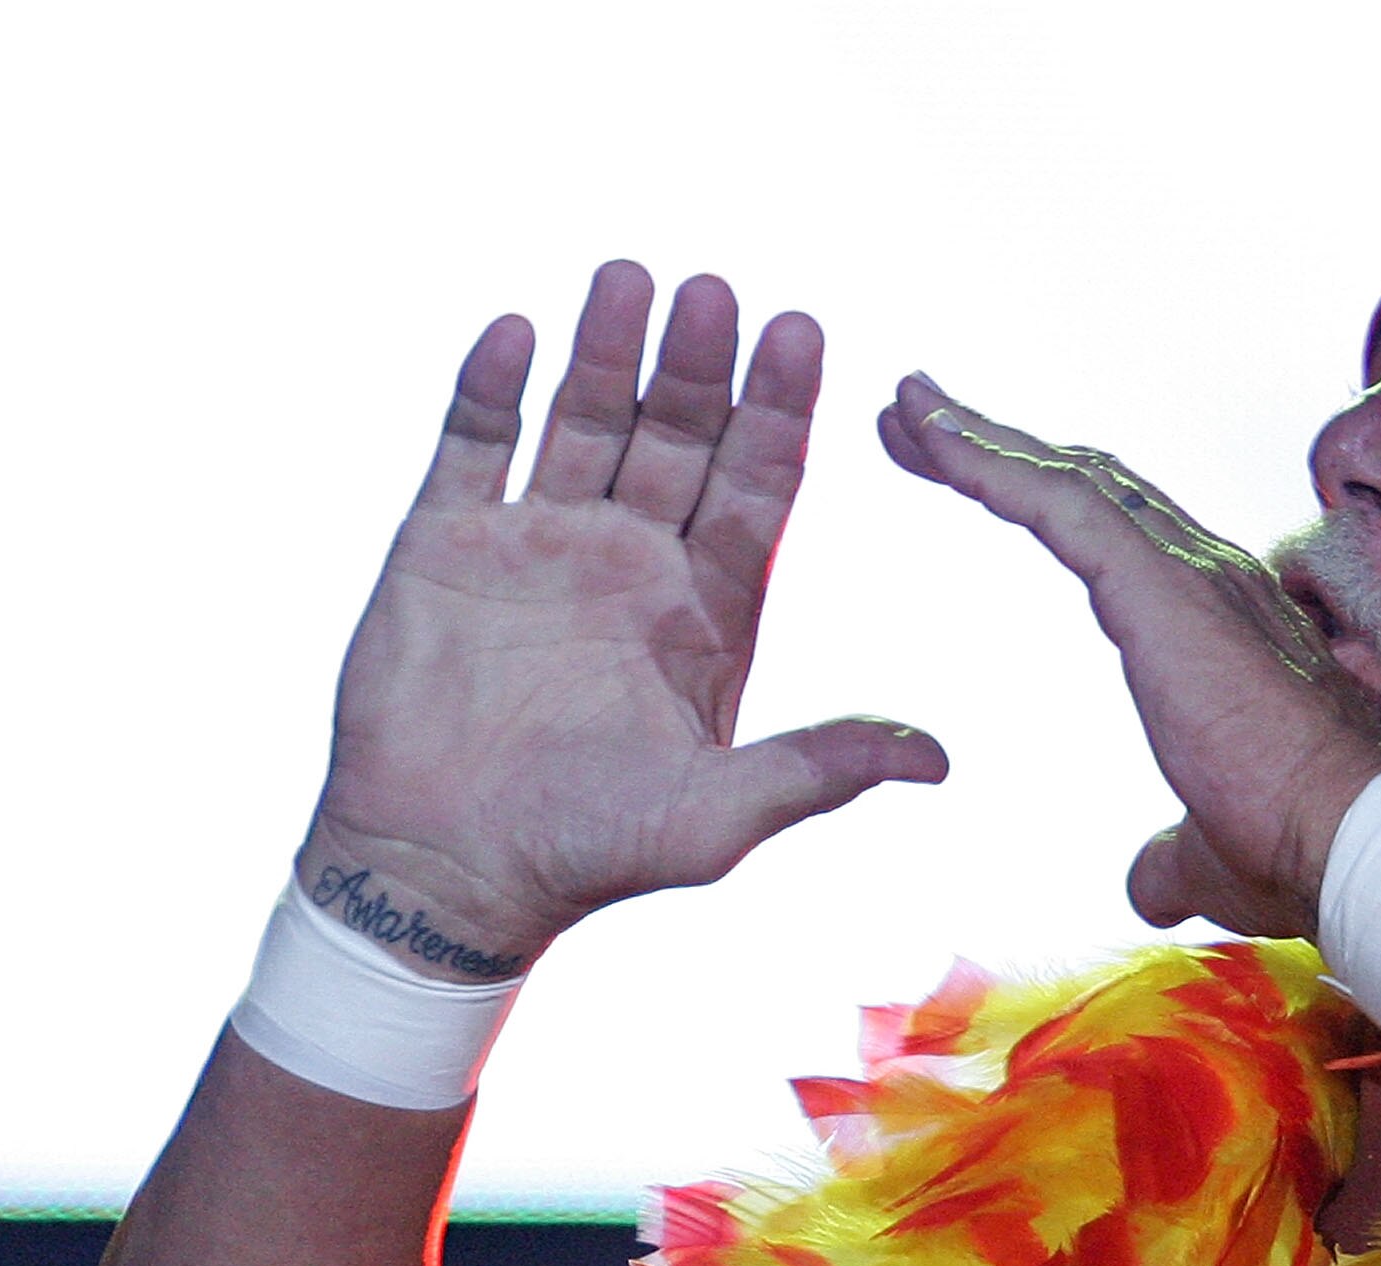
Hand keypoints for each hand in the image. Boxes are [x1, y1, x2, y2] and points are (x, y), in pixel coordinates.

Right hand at [312, 264, 946, 973]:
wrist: (444, 873)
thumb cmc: (589, 853)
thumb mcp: (717, 816)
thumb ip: (818, 769)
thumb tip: (937, 760)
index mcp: (706, 608)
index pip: (758, 484)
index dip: (780, 410)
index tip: (802, 333)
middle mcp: (632, 560)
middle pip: (680, 435)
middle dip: (700, 364)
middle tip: (718, 292)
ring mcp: (538, 543)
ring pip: (583, 419)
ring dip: (605, 350)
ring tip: (629, 277)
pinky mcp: (446, 543)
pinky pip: (473, 445)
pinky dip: (490, 388)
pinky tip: (515, 332)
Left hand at [876, 380, 1380, 936]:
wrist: (1351, 841)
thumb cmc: (1298, 849)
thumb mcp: (1207, 853)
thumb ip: (1170, 857)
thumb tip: (1148, 881)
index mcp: (1215, 626)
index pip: (1117, 541)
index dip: (1044, 500)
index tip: (969, 476)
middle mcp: (1207, 578)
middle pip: (1086, 489)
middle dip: (997, 449)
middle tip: (916, 416)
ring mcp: (1187, 574)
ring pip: (1068, 481)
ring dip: (979, 439)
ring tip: (907, 406)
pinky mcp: (1160, 587)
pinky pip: (1061, 506)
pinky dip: (991, 463)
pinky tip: (931, 436)